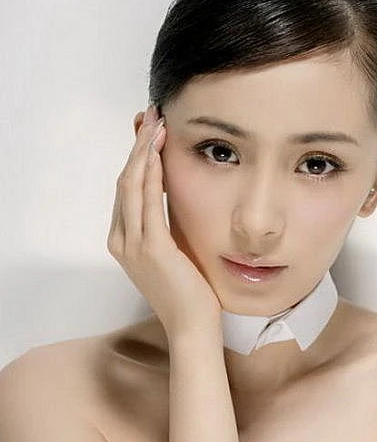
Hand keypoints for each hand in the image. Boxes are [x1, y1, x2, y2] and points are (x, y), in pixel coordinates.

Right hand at [107, 104, 222, 339]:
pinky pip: (148, 203)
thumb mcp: (174, 251)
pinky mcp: (152, 250)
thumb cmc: (188, 292)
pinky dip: (151, 175)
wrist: (192, 327)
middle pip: (124, 181)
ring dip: (143, 151)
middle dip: (137, 145)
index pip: (126, 189)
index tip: (150, 130)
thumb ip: (166, 224)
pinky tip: (158, 153)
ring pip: (131, 186)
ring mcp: (132, 246)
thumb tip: (171, 196)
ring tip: (156, 123)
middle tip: (152, 114)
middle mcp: (121, 240)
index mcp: (123, 240)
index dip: (136, 156)